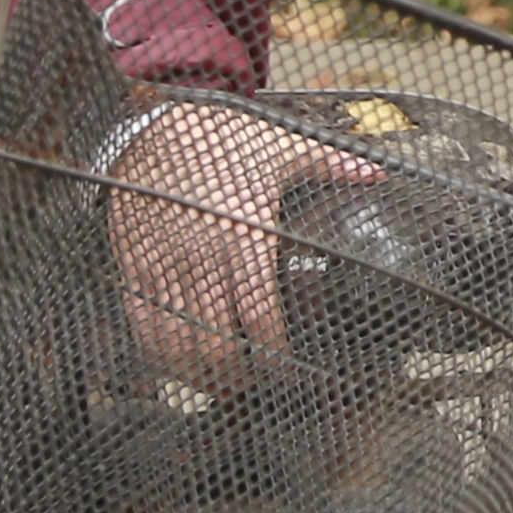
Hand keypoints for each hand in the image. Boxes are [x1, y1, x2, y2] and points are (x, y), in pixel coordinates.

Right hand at [100, 100, 377, 384]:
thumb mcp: (279, 147)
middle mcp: (200, 258)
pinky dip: (159, 354)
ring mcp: (162, 266)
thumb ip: (329, 165)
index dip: (272, 354)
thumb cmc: (220, 140)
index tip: (287, 370)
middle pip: (215, 342)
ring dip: (197, 375)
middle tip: (255, 386)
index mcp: (244, 236)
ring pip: (176, 342)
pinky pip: (142, 324)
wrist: (148, 126)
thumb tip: (378, 174)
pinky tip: (178, 366)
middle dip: (236, 376)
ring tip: (221, 386)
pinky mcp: (133, 267)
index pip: (258, 315)